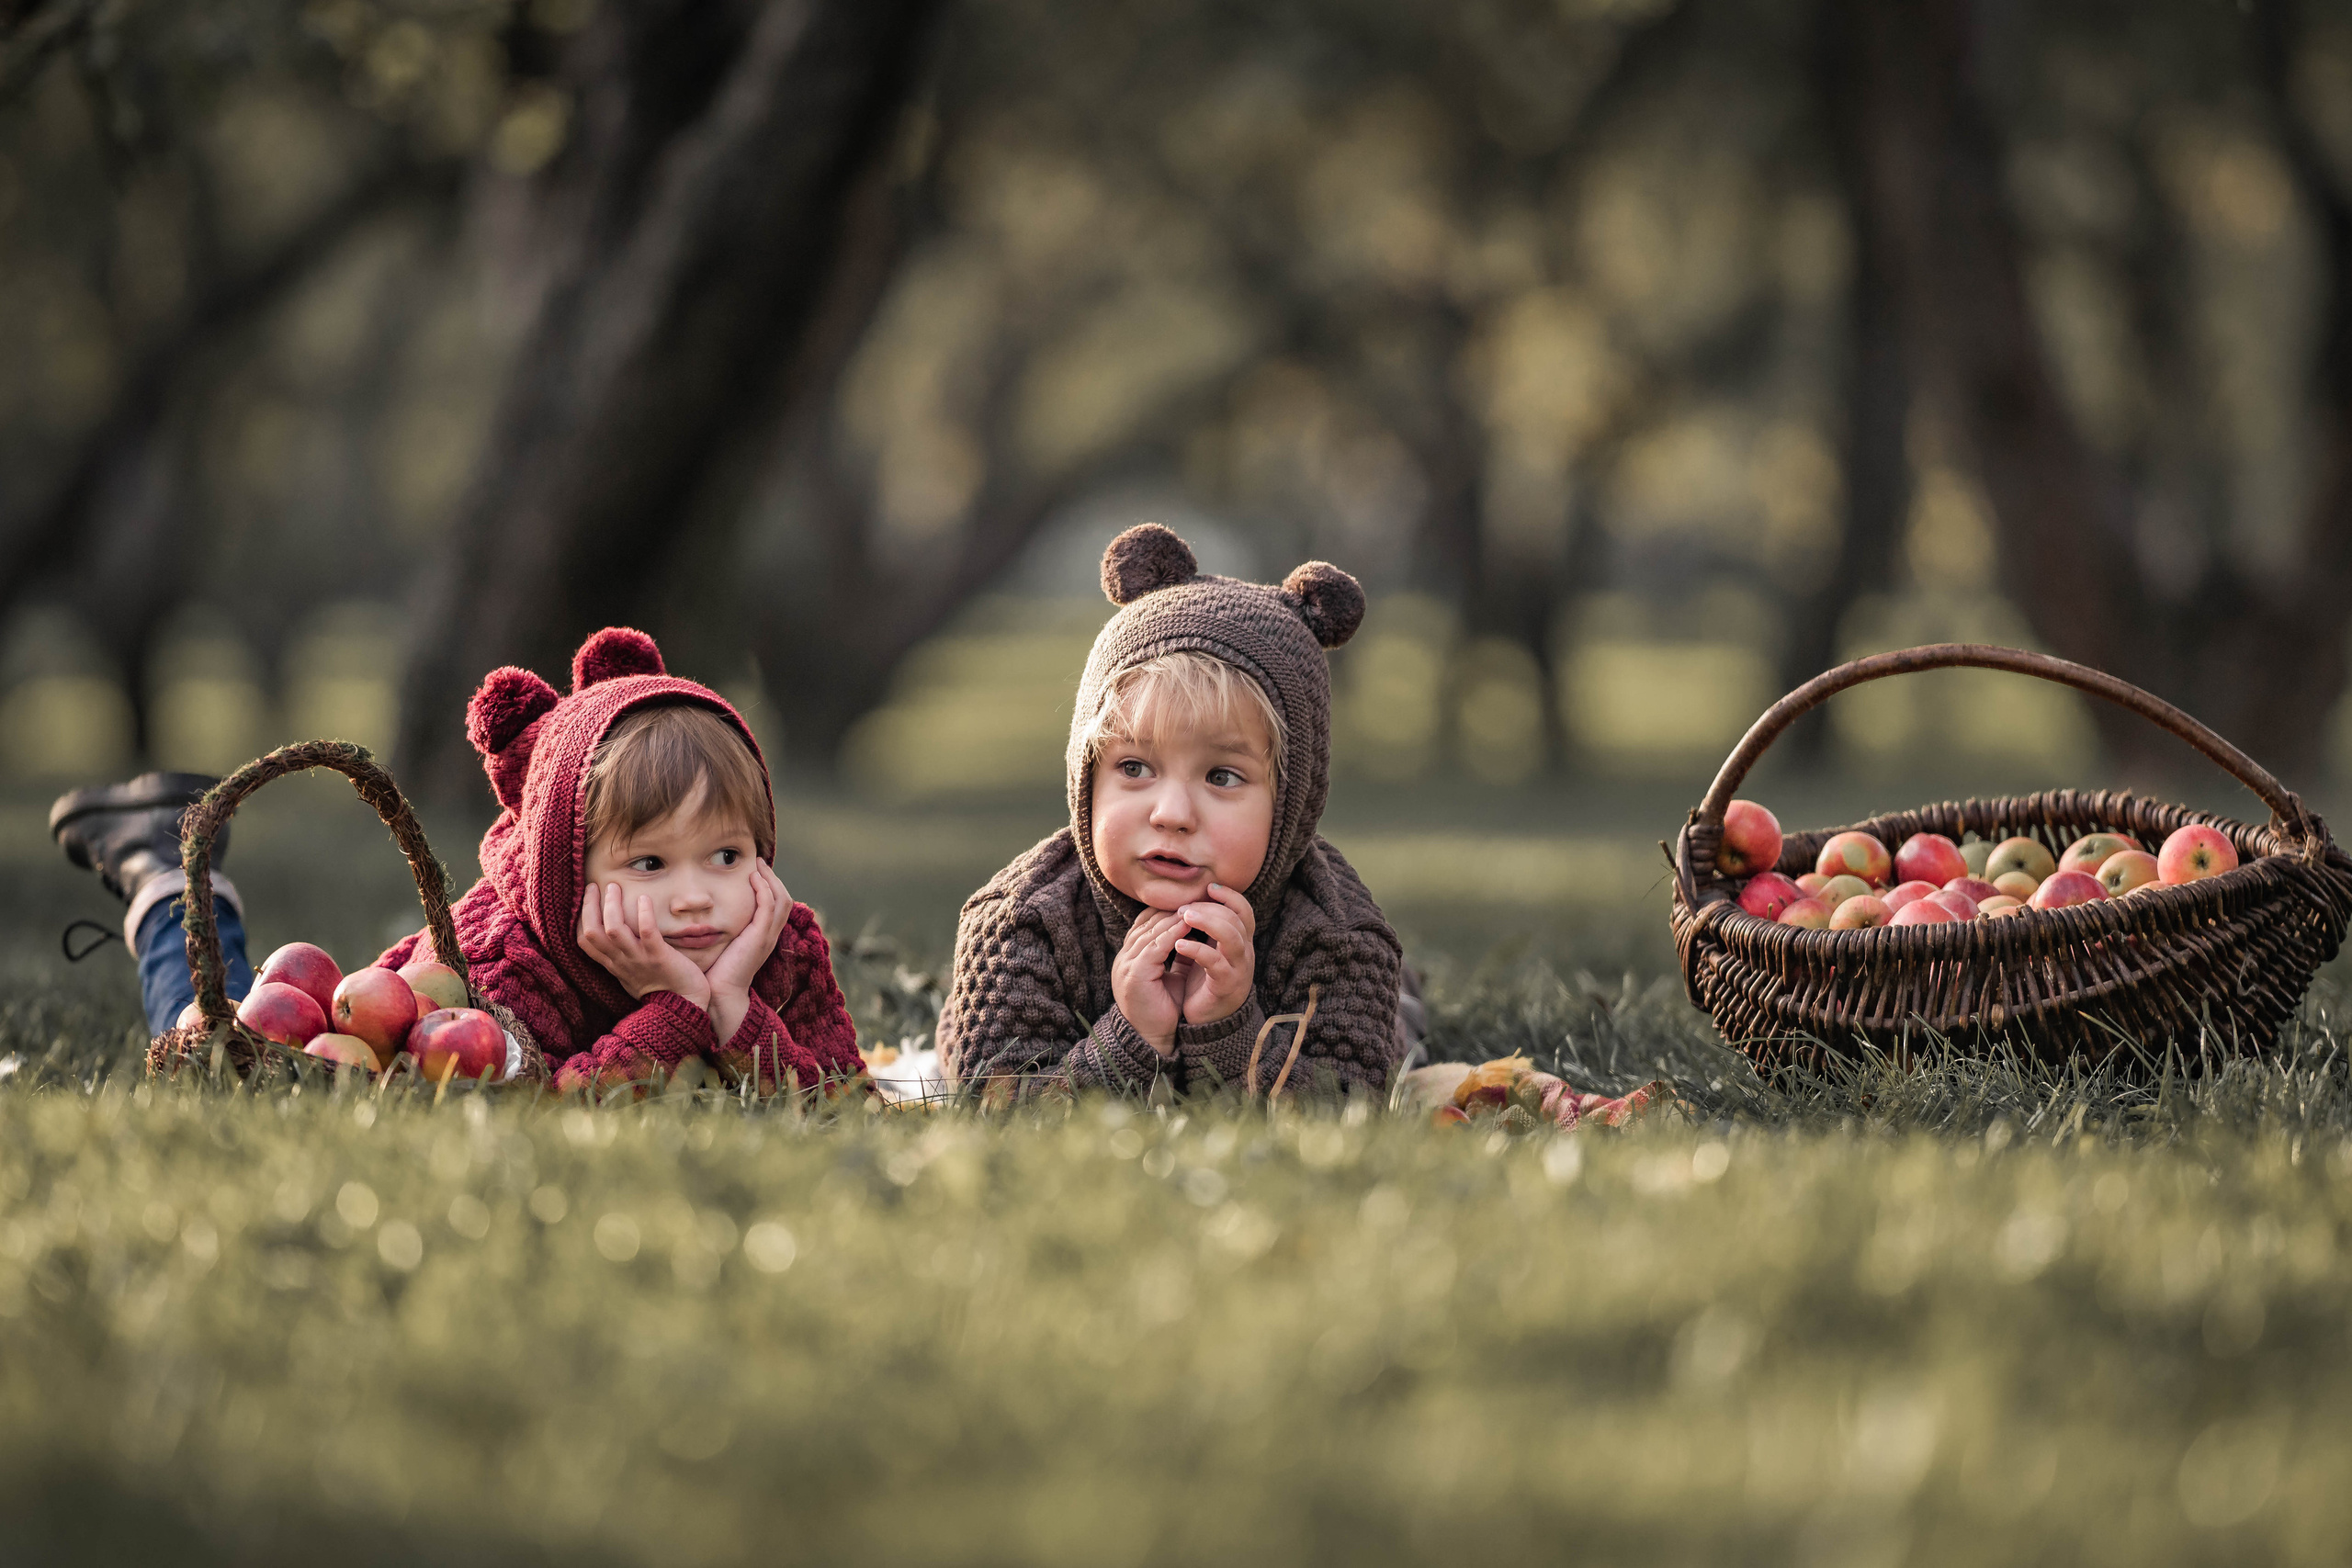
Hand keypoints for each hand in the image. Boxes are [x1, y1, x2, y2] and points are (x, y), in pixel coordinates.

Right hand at [578, 882, 710, 1013]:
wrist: (683, 1007)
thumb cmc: (660, 987)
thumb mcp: (631, 972)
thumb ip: (622, 954)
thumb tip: (616, 932)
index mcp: (613, 964)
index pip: (585, 941)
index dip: (581, 917)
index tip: (586, 897)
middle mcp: (621, 961)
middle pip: (592, 932)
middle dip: (590, 906)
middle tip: (595, 886)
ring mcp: (638, 959)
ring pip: (614, 930)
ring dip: (612, 905)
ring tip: (615, 887)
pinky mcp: (659, 957)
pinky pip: (647, 932)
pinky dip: (644, 914)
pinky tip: (644, 898)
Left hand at [704, 859, 791, 1044]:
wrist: (720, 994)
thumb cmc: (717, 973)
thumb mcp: (724, 946)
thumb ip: (725, 930)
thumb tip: (710, 915)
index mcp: (764, 937)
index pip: (777, 905)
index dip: (771, 886)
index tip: (756, 872)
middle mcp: (770, 935)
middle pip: (784, 898)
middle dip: (773, 878)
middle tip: (759, 863)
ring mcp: (767, 936)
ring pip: (780, 899)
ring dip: (770, 879)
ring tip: (758, 866)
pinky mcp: (760, 937)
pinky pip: (768, 906)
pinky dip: (764, 889)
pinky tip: (753, 878)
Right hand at [1109, 909, 1187, 1057]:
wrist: (1150, 1038)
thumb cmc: (1162, 1009)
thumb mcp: (1168, 976)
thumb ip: (1174, 955)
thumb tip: (1191, 934)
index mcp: (1131, 955)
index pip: (1146, 922)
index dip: (1168, 910)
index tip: (1191, 901)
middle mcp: (1125, 956)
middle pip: (1147, 921)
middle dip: (1173, 908)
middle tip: (1197, 896)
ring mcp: (1127, 963)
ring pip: (1151, 930)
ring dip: (1175, 916)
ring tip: (1196, 905)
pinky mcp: (1135, 972)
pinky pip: (1155, 945)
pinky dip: (1172, 933)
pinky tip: (1188, 924)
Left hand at [1169, 882, 1254, 1027]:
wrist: (1208, 1023)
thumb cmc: (1204, 983)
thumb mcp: (1208, 952)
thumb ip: (1206, 931)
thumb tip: (1190, 901)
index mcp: (1241, 943)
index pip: (1244, 911)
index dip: (1229, 895)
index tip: (1208, 887)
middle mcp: (1245, 953)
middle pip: (1236, 918)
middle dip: (1209, 907)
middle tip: (1183, 907)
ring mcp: (1238, 969)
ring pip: (1231, 936)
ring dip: (1207, 921)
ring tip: (1183, 917)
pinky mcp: (1226, 985)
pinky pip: (1215, 962)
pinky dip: (1197, 950)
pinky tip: (1179, 945)